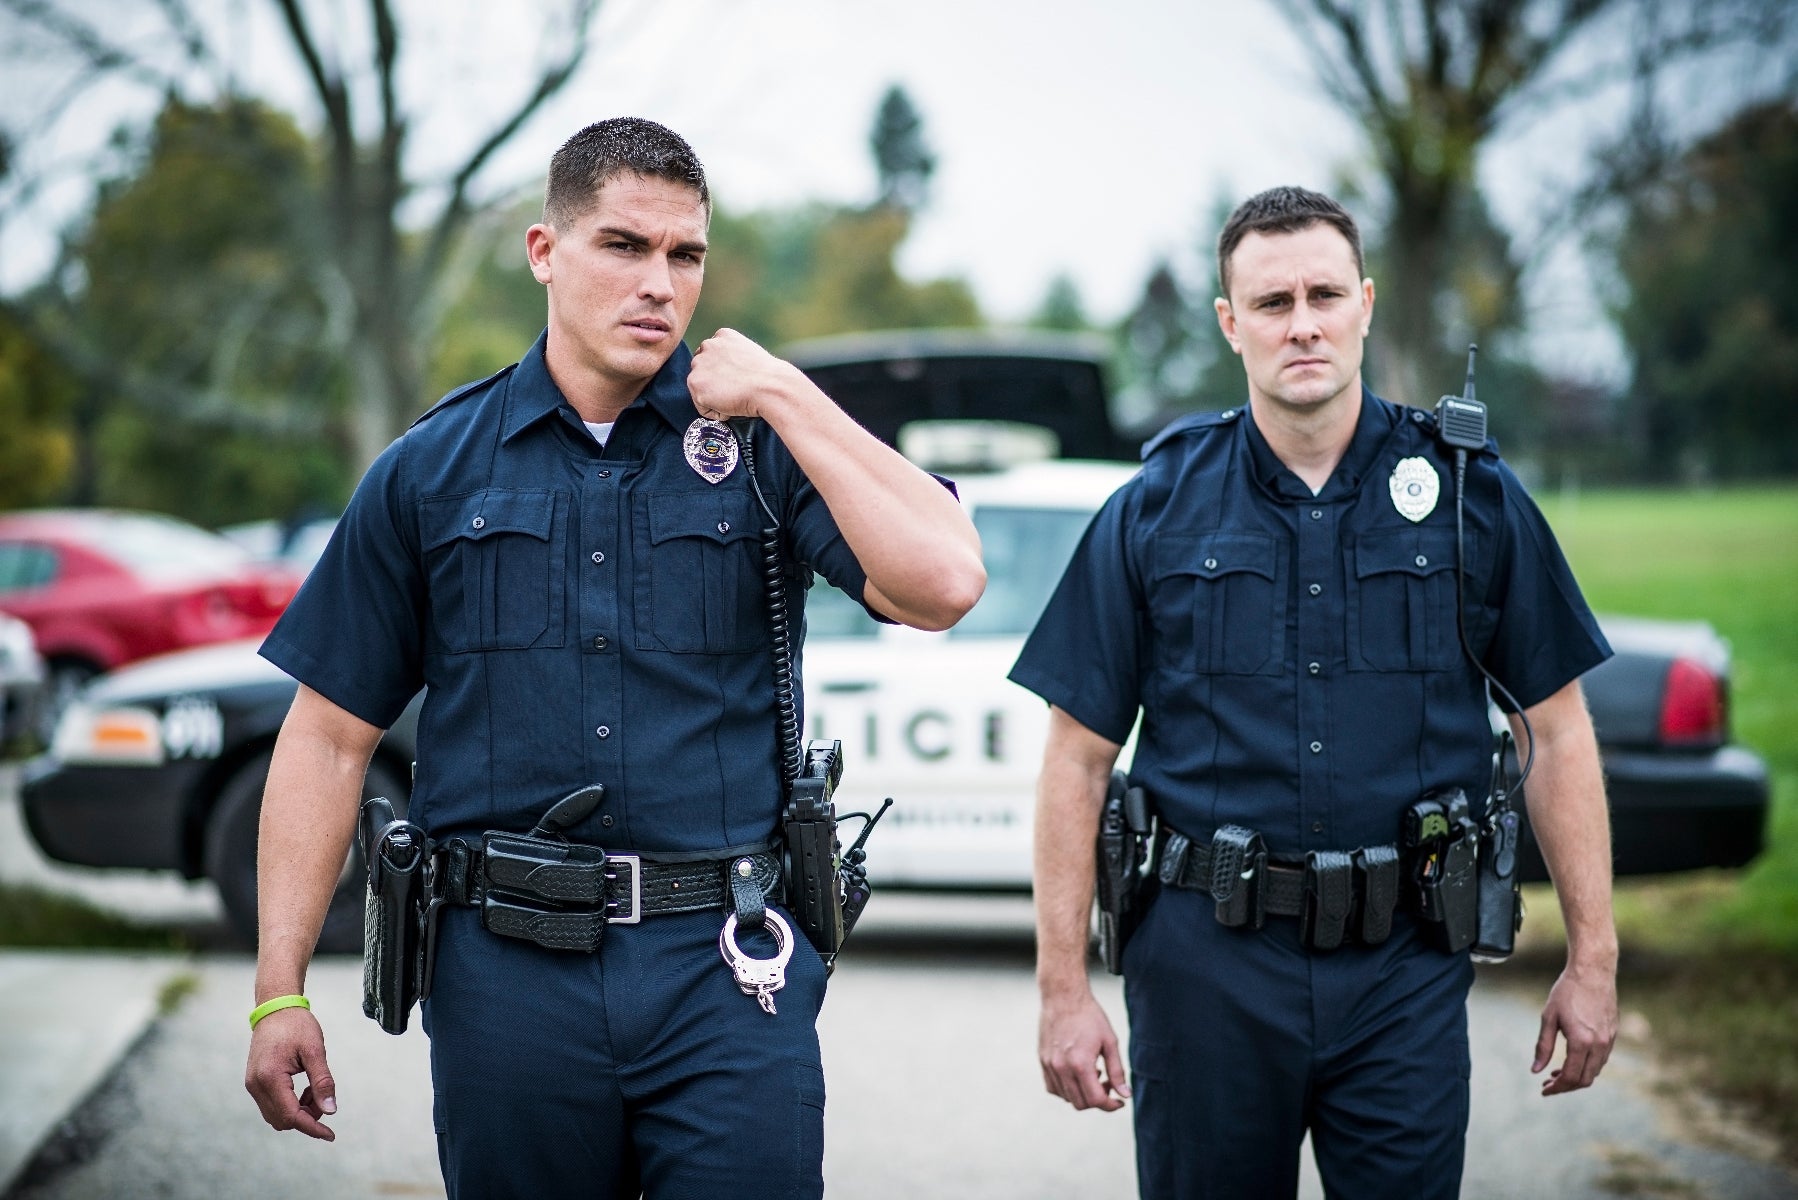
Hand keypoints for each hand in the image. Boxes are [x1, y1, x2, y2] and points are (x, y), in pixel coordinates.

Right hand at [244, 1007, 338, 1139]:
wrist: (276, 1008)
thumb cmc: (297, 1025)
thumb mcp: (315, 1050)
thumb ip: (322, 1081)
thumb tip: (330, 1110)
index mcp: (270, 1077)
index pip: (291, 1116)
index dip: (312, 1127)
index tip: (331, 1135)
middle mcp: (256, 1085)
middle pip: (283, 1120)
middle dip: (307, 1117)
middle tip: (324, 1097)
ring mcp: (252, 1085)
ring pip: (276, 1116)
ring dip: (299, 1111)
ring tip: (315, 1088)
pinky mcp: (254, 1083)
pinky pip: (272, 1105)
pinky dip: (291, 1104)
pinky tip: (305, 1088)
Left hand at [687, 327, 804, 421]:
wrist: (770, 387)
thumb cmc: (768, 377)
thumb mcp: (749, 355)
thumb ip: (732, 357)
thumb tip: (726, 373)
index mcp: (722, 335)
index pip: (711, 356)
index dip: (723, 372)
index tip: (736, 380)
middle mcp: (707, 345)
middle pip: (701, 370)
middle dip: (714, 383)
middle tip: (735, 390)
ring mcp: (699, 364)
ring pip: (700, 388)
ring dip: (714, 397)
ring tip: (735, 397)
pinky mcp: (695, 383)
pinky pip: (702, 407)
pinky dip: (716, 411)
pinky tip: (731, 405)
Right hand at [1039, 988, 1129, 1111]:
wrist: (1063, 997)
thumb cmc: (1089, 1016)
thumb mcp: (1110, 1042)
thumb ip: (1117, 1071)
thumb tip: (1125, 1095)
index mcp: (1081, 1064)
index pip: (1096, 1100)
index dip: (1111, 1105)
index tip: (1119, 1101)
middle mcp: (1062, 1068)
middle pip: (1080, 1103)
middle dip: (1098, 1101)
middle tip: (1107, 1084)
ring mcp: (1049, 1065)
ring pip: (1066, 1098)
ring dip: (1082, 1094)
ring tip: (1093, 1075)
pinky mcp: (1043, 1061)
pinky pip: (1053, 1088)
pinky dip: (1066, 1090)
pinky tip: (1077, 1075)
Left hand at [1532, 962, 1616, 1094]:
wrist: (1593, 972)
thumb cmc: (1567, 992)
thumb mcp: (1548, 1017)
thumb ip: (1543, 1046)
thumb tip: (1536, 1070)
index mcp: (1581, 1041)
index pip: (1570, 1077)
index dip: (1556, 1087)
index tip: (1544, 1090)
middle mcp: (1599, 1045)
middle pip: (1584, 1079)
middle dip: (1566, 1086)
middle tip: (1548, 1083)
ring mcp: (1609, 1041)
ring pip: (1595, 1071)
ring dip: (1577, 1077)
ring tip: (1556, 1073)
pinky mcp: (1613, 1035)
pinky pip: (1601, 1059)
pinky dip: (1587, 1066)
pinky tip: (1572, 1060)